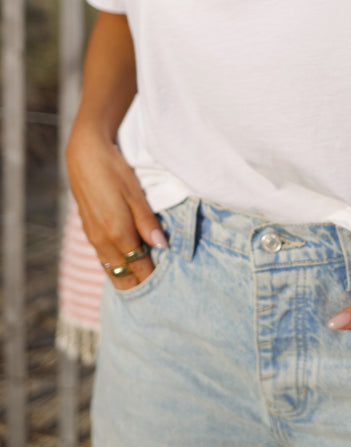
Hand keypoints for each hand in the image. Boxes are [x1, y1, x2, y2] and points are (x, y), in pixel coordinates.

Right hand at [66, 121, 166, 289]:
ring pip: (111, 270)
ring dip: (128, 277)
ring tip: (146, 283)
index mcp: (117, 233)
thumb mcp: (136, 194)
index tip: (170, 286)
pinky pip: (104, 259)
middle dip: (140, 285)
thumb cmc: (114, 170)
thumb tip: (162, 246)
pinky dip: (117, 267)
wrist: (85, 155)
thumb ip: (148, 222)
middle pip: (123, 276)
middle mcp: (103, 241)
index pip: (139, 268)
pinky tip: (128, 266)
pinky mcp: (89, 232)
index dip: (154, 279)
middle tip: (160, 291)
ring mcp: (93, 238)